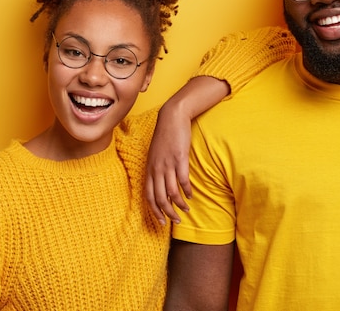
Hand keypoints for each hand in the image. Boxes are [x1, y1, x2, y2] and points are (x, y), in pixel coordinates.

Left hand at [145, 104, 191, 225]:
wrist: (172, 117)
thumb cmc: (165, 136)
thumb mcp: (155, 154)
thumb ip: (157, 169)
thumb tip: (162, 184)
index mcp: (149, 169)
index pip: (148, 196)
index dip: (154, 211)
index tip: (161, 221)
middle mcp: (156, 169)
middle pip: (159, 198)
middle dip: (167, 213)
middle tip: (175, 221)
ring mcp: (168, 164)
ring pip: (171, 192)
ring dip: (179, 204)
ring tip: (186, 210)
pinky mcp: (180, 159)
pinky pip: (183, 181)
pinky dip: (187, 191)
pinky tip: (191, 195)